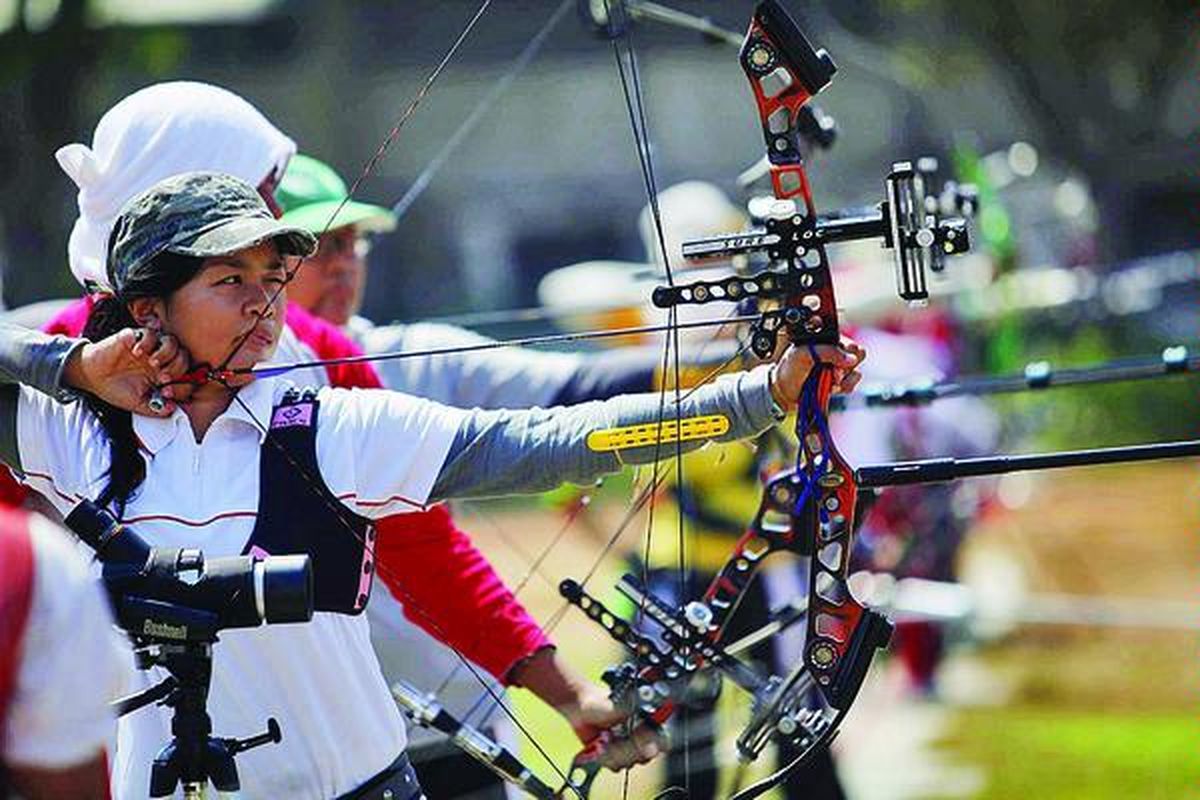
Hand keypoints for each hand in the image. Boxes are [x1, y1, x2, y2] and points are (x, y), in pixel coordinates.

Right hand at [64, 328, 194, 415]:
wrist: (91, 377)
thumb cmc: (116, 390)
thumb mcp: (137, 404)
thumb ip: (155, 408)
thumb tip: (172, 409)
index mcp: (165, 375)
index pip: (187, 376)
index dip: (183, 384)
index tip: (166, 393)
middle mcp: (161, 360)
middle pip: (184, 356)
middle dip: (177, 368)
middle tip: (162, 377)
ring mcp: (149, 348)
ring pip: (171, 342)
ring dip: (166, 353)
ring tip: (152, 363)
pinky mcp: (135, 337)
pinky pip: (149, 333)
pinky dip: (147, 342)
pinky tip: (136, 352)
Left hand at [507, 648, 665, 770]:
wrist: (579, 709)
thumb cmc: (599, 702)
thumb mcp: (619, 705)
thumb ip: (633, 717)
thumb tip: (644, 727)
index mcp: (648, 722)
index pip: (662, 740)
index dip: (654, 744)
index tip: (638, 742)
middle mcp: (640, 736)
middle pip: (645, 756)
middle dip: (627, 749)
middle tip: (613, 738)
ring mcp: (628, 747)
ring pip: (629, 762)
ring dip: (613, 752)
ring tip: (603, 740)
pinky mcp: (615, 756)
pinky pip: (616, 766)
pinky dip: (605, 757)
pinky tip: (600, 746)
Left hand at [769, 334, 865, 410]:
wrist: (784, 391)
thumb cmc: (790, 368)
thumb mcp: (803, 353)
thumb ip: (827, 351)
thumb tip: (850, 359)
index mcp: (827, 340)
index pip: (849, 340)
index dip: (846, 350)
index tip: (835, 358)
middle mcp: (835, 352)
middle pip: (858, 354)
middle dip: (846, 365)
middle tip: (832, 370)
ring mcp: (838, 368)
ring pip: (856, 370)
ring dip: (843, 378)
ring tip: (828, 380)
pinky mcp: (840, 382)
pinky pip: (852, 383)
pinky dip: (843, 387)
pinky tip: (831, 387)